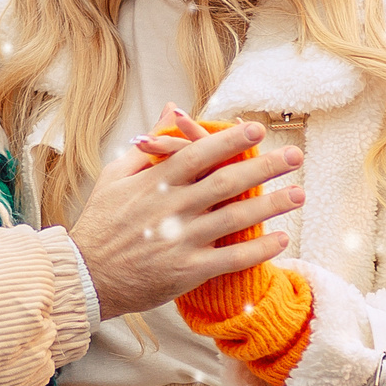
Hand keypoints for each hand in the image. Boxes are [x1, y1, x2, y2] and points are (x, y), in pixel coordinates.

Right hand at [69, 105, 303, 320]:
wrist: (85, 277)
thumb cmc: (101, 223)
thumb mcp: (115, 176)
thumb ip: (150, 144)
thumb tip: (172, 108)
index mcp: (154, 183)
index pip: (198, 154)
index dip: (230, 141)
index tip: (257, 129)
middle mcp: (170, 209)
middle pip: (226, 183)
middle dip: (264, 167)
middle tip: (295, 156)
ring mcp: (180, 241)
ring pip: (234, 219)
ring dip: (271, 205)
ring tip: (299, 194)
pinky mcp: (187, 271)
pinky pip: (231, 259)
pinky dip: (258, 250)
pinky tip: (281, 239)